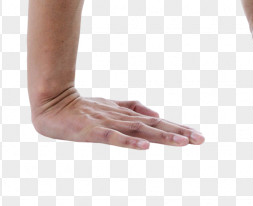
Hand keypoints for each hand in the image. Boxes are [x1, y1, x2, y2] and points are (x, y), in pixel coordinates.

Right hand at [30, 87, 204, 150]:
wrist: (51, 104)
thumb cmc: (80, 108)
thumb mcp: (109, 107)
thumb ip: (131, 108)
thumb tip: (156, 112)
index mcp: (125, 116)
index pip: (156, 122)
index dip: (177, 127)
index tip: (198, 135)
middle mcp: (121, 119)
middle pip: (154, 126)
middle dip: (178, 132)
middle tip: (201, 139)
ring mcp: (108, 124)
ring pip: (140, 131)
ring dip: (162, 136)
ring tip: (183, 142)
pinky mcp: (94, 131)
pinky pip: (114, 138)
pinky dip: (129, 142)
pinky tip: (144, 147)